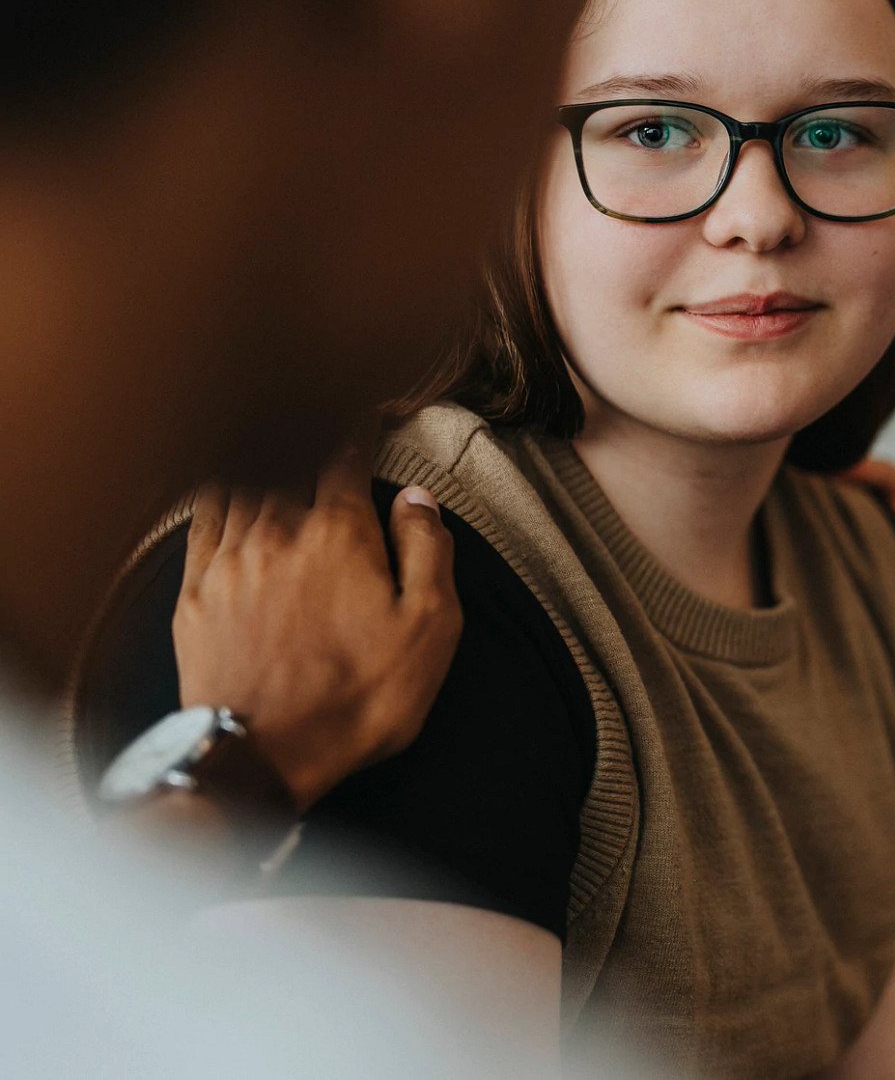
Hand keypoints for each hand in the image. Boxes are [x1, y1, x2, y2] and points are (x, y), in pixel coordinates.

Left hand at [172, 447, 461, 809]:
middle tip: (324, 421)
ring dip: (261, 456)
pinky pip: (200, 519)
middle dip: (308, 431)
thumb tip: (417, 499)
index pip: (346, 453)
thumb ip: (428, 551)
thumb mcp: (429, 628)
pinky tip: (223, 488)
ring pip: (240, 480)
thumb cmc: (357, 697)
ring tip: (276, 443)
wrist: (261, 756)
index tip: (374, 411)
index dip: (361, 425)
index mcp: (339, 532)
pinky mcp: (193, 592)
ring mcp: (227, 559)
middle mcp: (277, 531)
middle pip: (287, 457)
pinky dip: (215, 492)